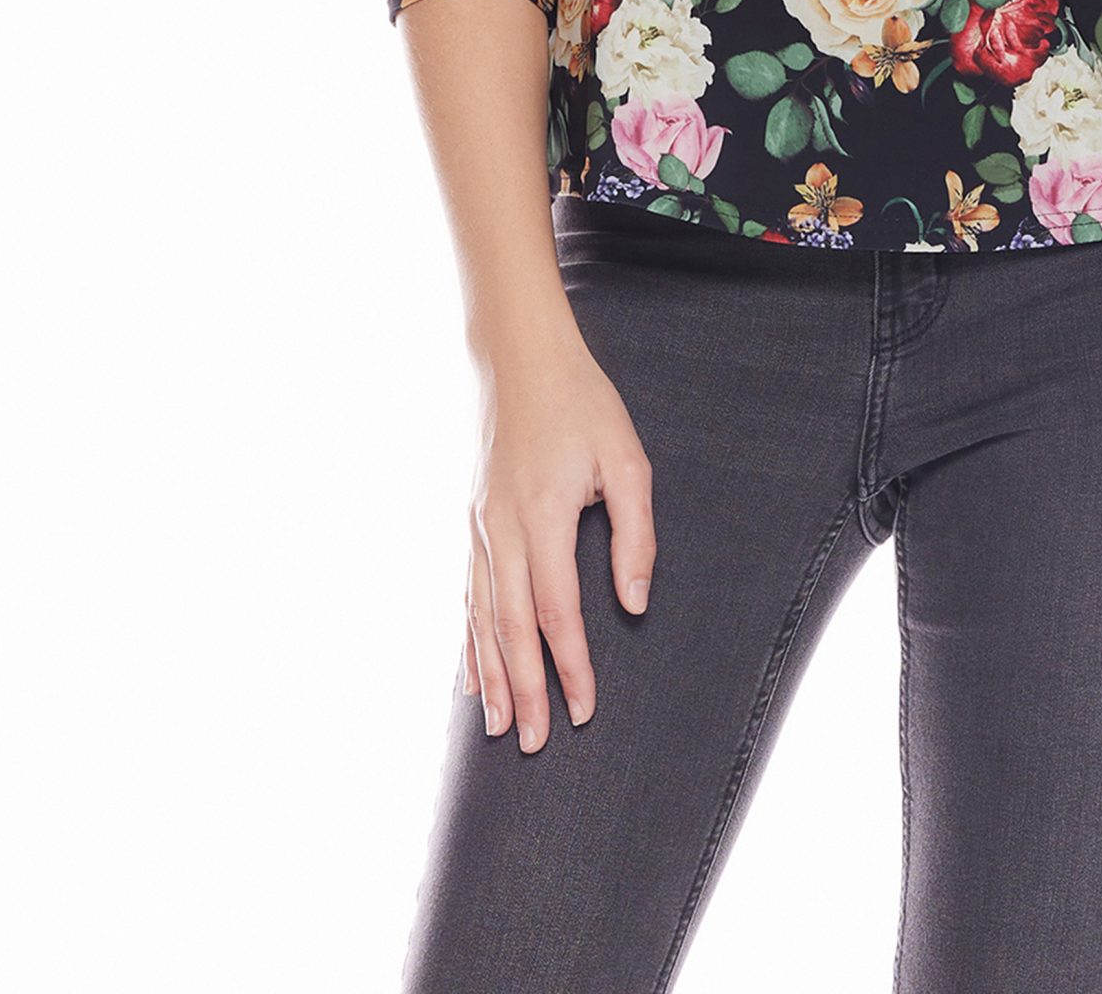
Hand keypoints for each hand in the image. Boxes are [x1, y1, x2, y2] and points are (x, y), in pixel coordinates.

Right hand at [461, 343, 656, 752]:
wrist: (522, 359)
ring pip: (480, 617)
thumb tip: (633, 604)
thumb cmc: (582, 405)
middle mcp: (501, 529)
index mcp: (542, 515)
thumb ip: (635, 535)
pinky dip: (468, 640)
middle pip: (509, 627)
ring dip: (490, 676)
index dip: (570, 664)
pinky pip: (467, 594)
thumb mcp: (627, 459)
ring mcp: (479, 527)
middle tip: (533, 742)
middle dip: (523, 689)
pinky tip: (470, 674)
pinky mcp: (472, 522)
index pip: (556, 609)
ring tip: (497, 727)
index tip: (583, 709)